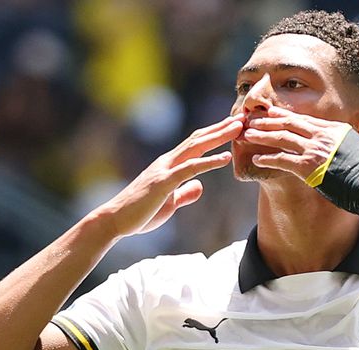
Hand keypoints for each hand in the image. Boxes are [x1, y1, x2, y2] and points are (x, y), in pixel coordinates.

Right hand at [94, 114, 243, 237]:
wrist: (115, 221)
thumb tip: (199, 186)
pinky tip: (226, 158)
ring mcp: (165, 170)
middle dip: (221, 128)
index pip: (195, 144)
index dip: (215, 134)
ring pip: (196, 147)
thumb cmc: (139, 214)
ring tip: (239, 129)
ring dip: (219, 137)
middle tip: (243, 118)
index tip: (233, 126)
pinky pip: (190, 169)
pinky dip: (209, 162)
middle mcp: (167, 162)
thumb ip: (184, 193)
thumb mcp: (169, 203)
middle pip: (198, 139)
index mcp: (169, 165)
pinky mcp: (164, 182)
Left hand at [242, 106, 358, 179]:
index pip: (305, 119)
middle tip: (252, 120)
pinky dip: (268, 158)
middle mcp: (323, 136)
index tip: (271, 114)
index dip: (285, 116)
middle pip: (290, 123)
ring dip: (262, 136)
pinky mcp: (308, 167)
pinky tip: (256, 158)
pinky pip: (282, 160)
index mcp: (335, 130)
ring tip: (248, 135)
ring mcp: (315, 150)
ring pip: (282, 138)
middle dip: (268, 121)